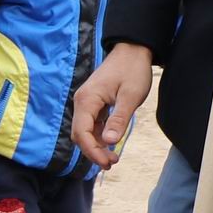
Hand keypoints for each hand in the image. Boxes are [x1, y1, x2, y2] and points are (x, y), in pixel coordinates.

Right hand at [70, 43, 152, 167]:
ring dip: (96, 146)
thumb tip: (109, 142)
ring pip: (85, 132)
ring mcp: (86, 103)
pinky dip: (99, 137)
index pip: (82, 133)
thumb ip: (119, 119)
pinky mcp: (93, 103)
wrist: (132, 50)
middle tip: (112, 163)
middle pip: (80, 135)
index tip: (108, 163)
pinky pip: (91, 125)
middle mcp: (82, 102)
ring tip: (113, 157)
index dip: (92, 151)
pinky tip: (111, 143)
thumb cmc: (132, 69)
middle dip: (93, 152)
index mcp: (87, 100)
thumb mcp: (130, 96)